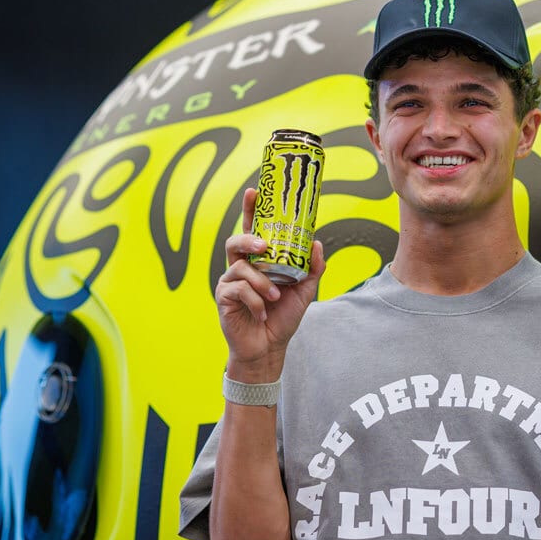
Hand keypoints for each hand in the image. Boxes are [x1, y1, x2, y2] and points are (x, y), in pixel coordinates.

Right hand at [215, 187, 324, 381]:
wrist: (269, 348)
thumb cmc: (282, 318)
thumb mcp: (304, 291)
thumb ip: (312, 268)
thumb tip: (317, 243)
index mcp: (258, 261)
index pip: (253, 230)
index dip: (251, 210)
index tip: (254, 191)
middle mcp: (241, 267)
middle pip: (235, 242)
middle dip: (248, 240)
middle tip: (263, 246)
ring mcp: (230, 282)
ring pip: (240, 268)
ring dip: (261, 282)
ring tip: (275, 296)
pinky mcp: (223, 298)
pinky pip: (238, 290)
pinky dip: (255, 301)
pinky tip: (262, 313)